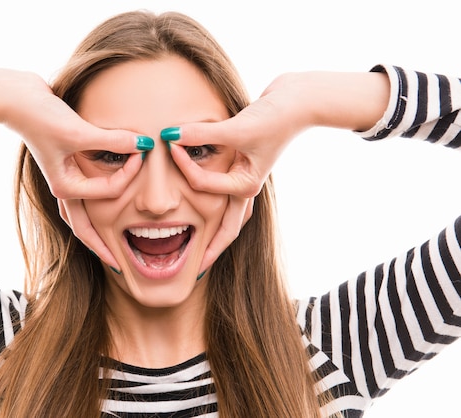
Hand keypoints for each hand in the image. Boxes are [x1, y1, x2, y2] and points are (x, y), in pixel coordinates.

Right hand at [0, 68, 153, 267]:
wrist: (16, 99)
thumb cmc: (42, 117)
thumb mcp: (78, 131)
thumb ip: (112, 141)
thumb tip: (142, 146)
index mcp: (66, 187)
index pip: (109, 190)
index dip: (130, 172)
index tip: (143, 150)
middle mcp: (63, 188)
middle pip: (84, 227)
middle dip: (101, 246)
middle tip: (118, 263)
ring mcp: (63, 179)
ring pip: (79, 214)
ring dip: (94, 230)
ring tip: (106, 247)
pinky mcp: (65, 165)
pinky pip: (83, 192)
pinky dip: (93, 201)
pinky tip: (100, 205)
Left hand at [164, 71, 389, 270]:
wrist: (300, 101)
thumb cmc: (275, 118)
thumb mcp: (238, 129)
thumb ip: (202, 134)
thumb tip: (171, 136)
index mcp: (245, 186)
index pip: (203, 185)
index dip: (182, 165)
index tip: (168, 142)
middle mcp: (246, 187)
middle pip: (227, 229)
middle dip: (211, 248)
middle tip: (195, 268)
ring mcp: (246, 178)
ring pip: (228, 214)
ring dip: (215, 230)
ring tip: (201, 248)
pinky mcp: (244, 166)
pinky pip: (224, 188)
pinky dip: (213, 195)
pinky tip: (206, 204)